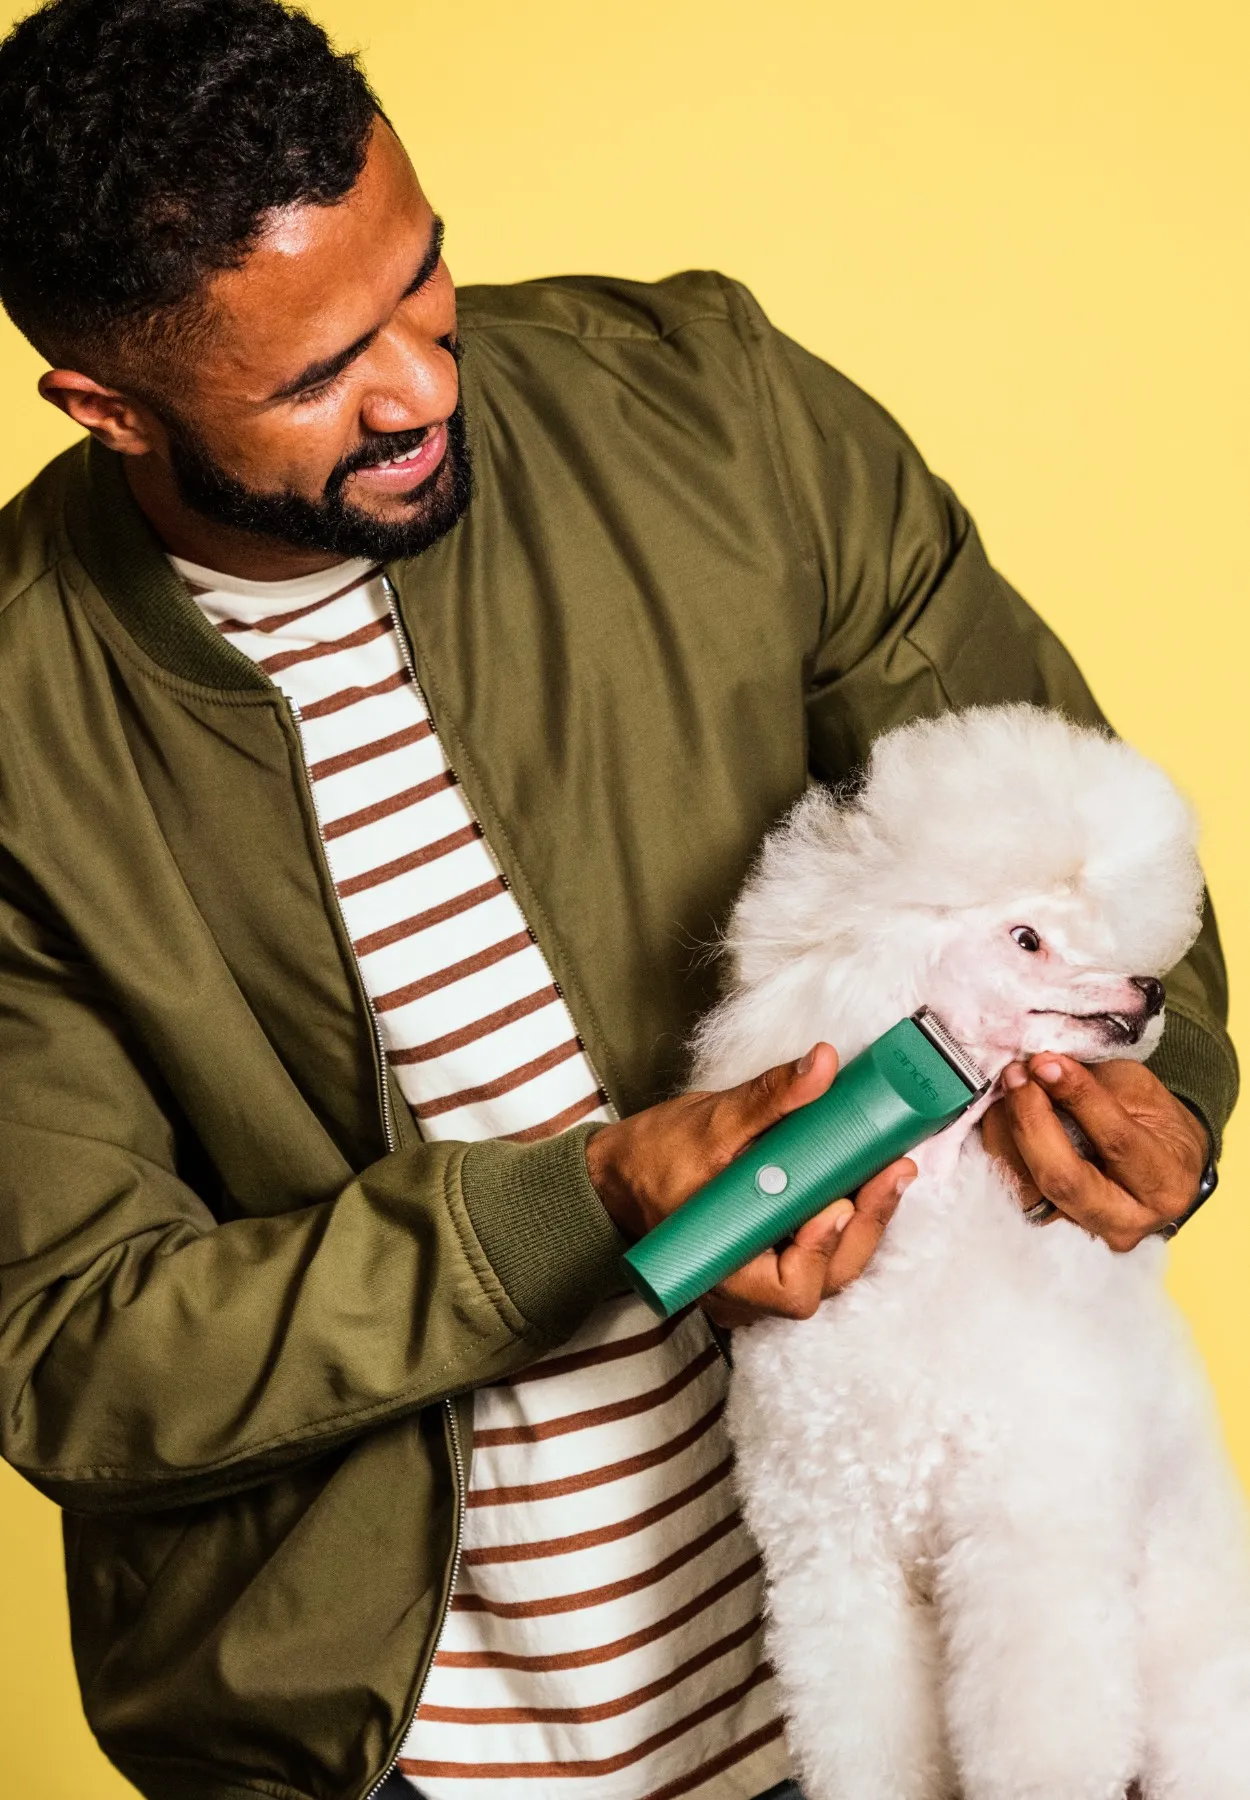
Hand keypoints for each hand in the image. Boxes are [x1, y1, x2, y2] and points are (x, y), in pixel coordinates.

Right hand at [586, 1043, 915, 1325]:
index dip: (823, 1250)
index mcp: (721, 1268)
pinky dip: (849, 1220)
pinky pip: (822, 1252)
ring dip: (866, 1222)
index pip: (790, 1287)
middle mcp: (746, 1291)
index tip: (842, 1201)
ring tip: (891, 1170)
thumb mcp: (710, 1122)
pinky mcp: (772, 1259)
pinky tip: (867, 1180)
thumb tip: (822, 1064)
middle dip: (866, 1226)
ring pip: (831, 1268)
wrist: (621, 1174)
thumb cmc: (656, 1156)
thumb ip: (768, 1097)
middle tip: (893, 1172)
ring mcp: (761, 1281)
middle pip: (826, 1279)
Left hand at [981, 1055, 1209, 1250]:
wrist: (1160, 1168)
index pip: (1115, 1141)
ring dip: (1005, 1134)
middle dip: (1030, 1121)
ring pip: (1027, 1191)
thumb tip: (1040, 1067)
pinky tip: (1000, 1117)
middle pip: (1062, 1179)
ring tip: (1006, 1091)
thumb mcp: (1139, 1092)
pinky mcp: (1051, 1232)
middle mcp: (1126, 1221)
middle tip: (1017, 1076)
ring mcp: (1084, 1233)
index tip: (1045, 1062)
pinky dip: (1000, 1152)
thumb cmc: (1154, 1124)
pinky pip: (1013, 1193)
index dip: (1076, 1097)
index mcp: (1164, 1183)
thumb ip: (1093, 1084)